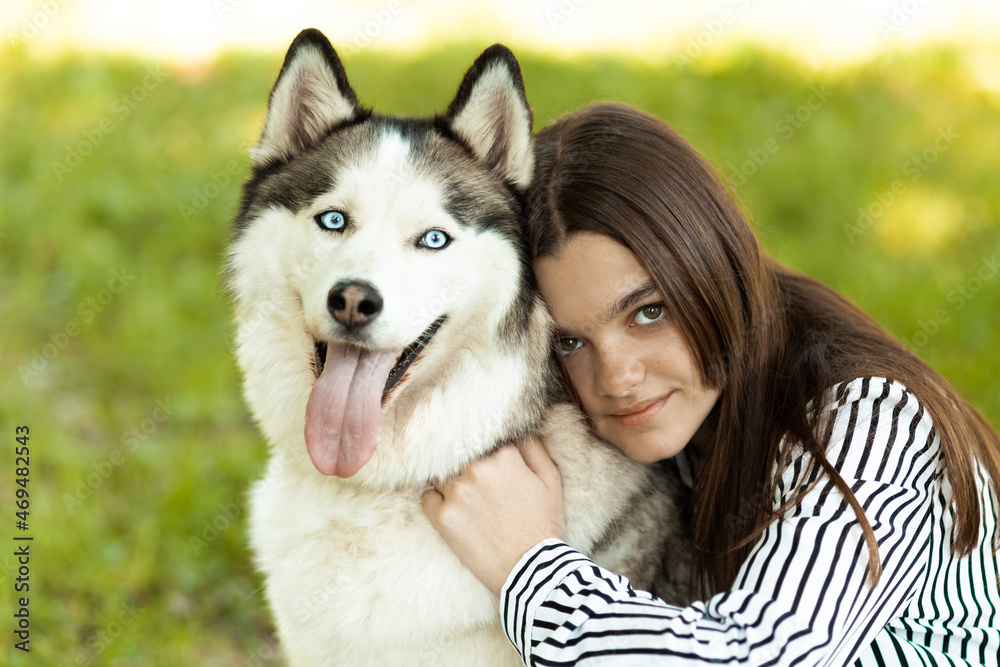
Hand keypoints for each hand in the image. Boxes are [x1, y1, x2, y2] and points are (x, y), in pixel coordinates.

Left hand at [422, 436, 563, 595]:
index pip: (483, 438)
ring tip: (463, 498)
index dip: (485, 450)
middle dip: (465, 463)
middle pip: (459, 453)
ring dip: (449, 481)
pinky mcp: (442, 517)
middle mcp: (476, 469)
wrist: (531, 571)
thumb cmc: (544, 524)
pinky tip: (451, 511)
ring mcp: (456, 492)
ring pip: (441, 473)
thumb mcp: (551, 480)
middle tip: (474, 482)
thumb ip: (534, 448)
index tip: (487, 462)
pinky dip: (435, 501)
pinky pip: (427, 497)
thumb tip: (519, 430)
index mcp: (503, 455)